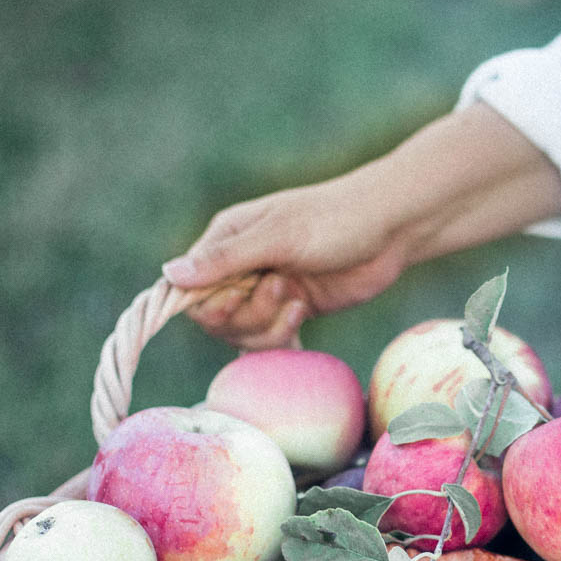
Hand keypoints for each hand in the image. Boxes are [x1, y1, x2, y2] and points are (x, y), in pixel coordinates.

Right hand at [162, 169, 417, 348]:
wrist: (391, 230)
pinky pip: (270, 340)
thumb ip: (226, 259)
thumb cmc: (335, 220)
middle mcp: (240, 267)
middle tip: (282, 289)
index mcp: (226, 239)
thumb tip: (169, 275)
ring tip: (299, 300)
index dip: (209, 304)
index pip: (189, 288)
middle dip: (247, 315)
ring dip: (269, 326)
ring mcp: (266, 291)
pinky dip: (283, 338)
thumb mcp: (279, 236)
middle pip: (215, 318)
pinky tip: (303, 314)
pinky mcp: (292, 310)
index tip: (238, 298)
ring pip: (242, 334)